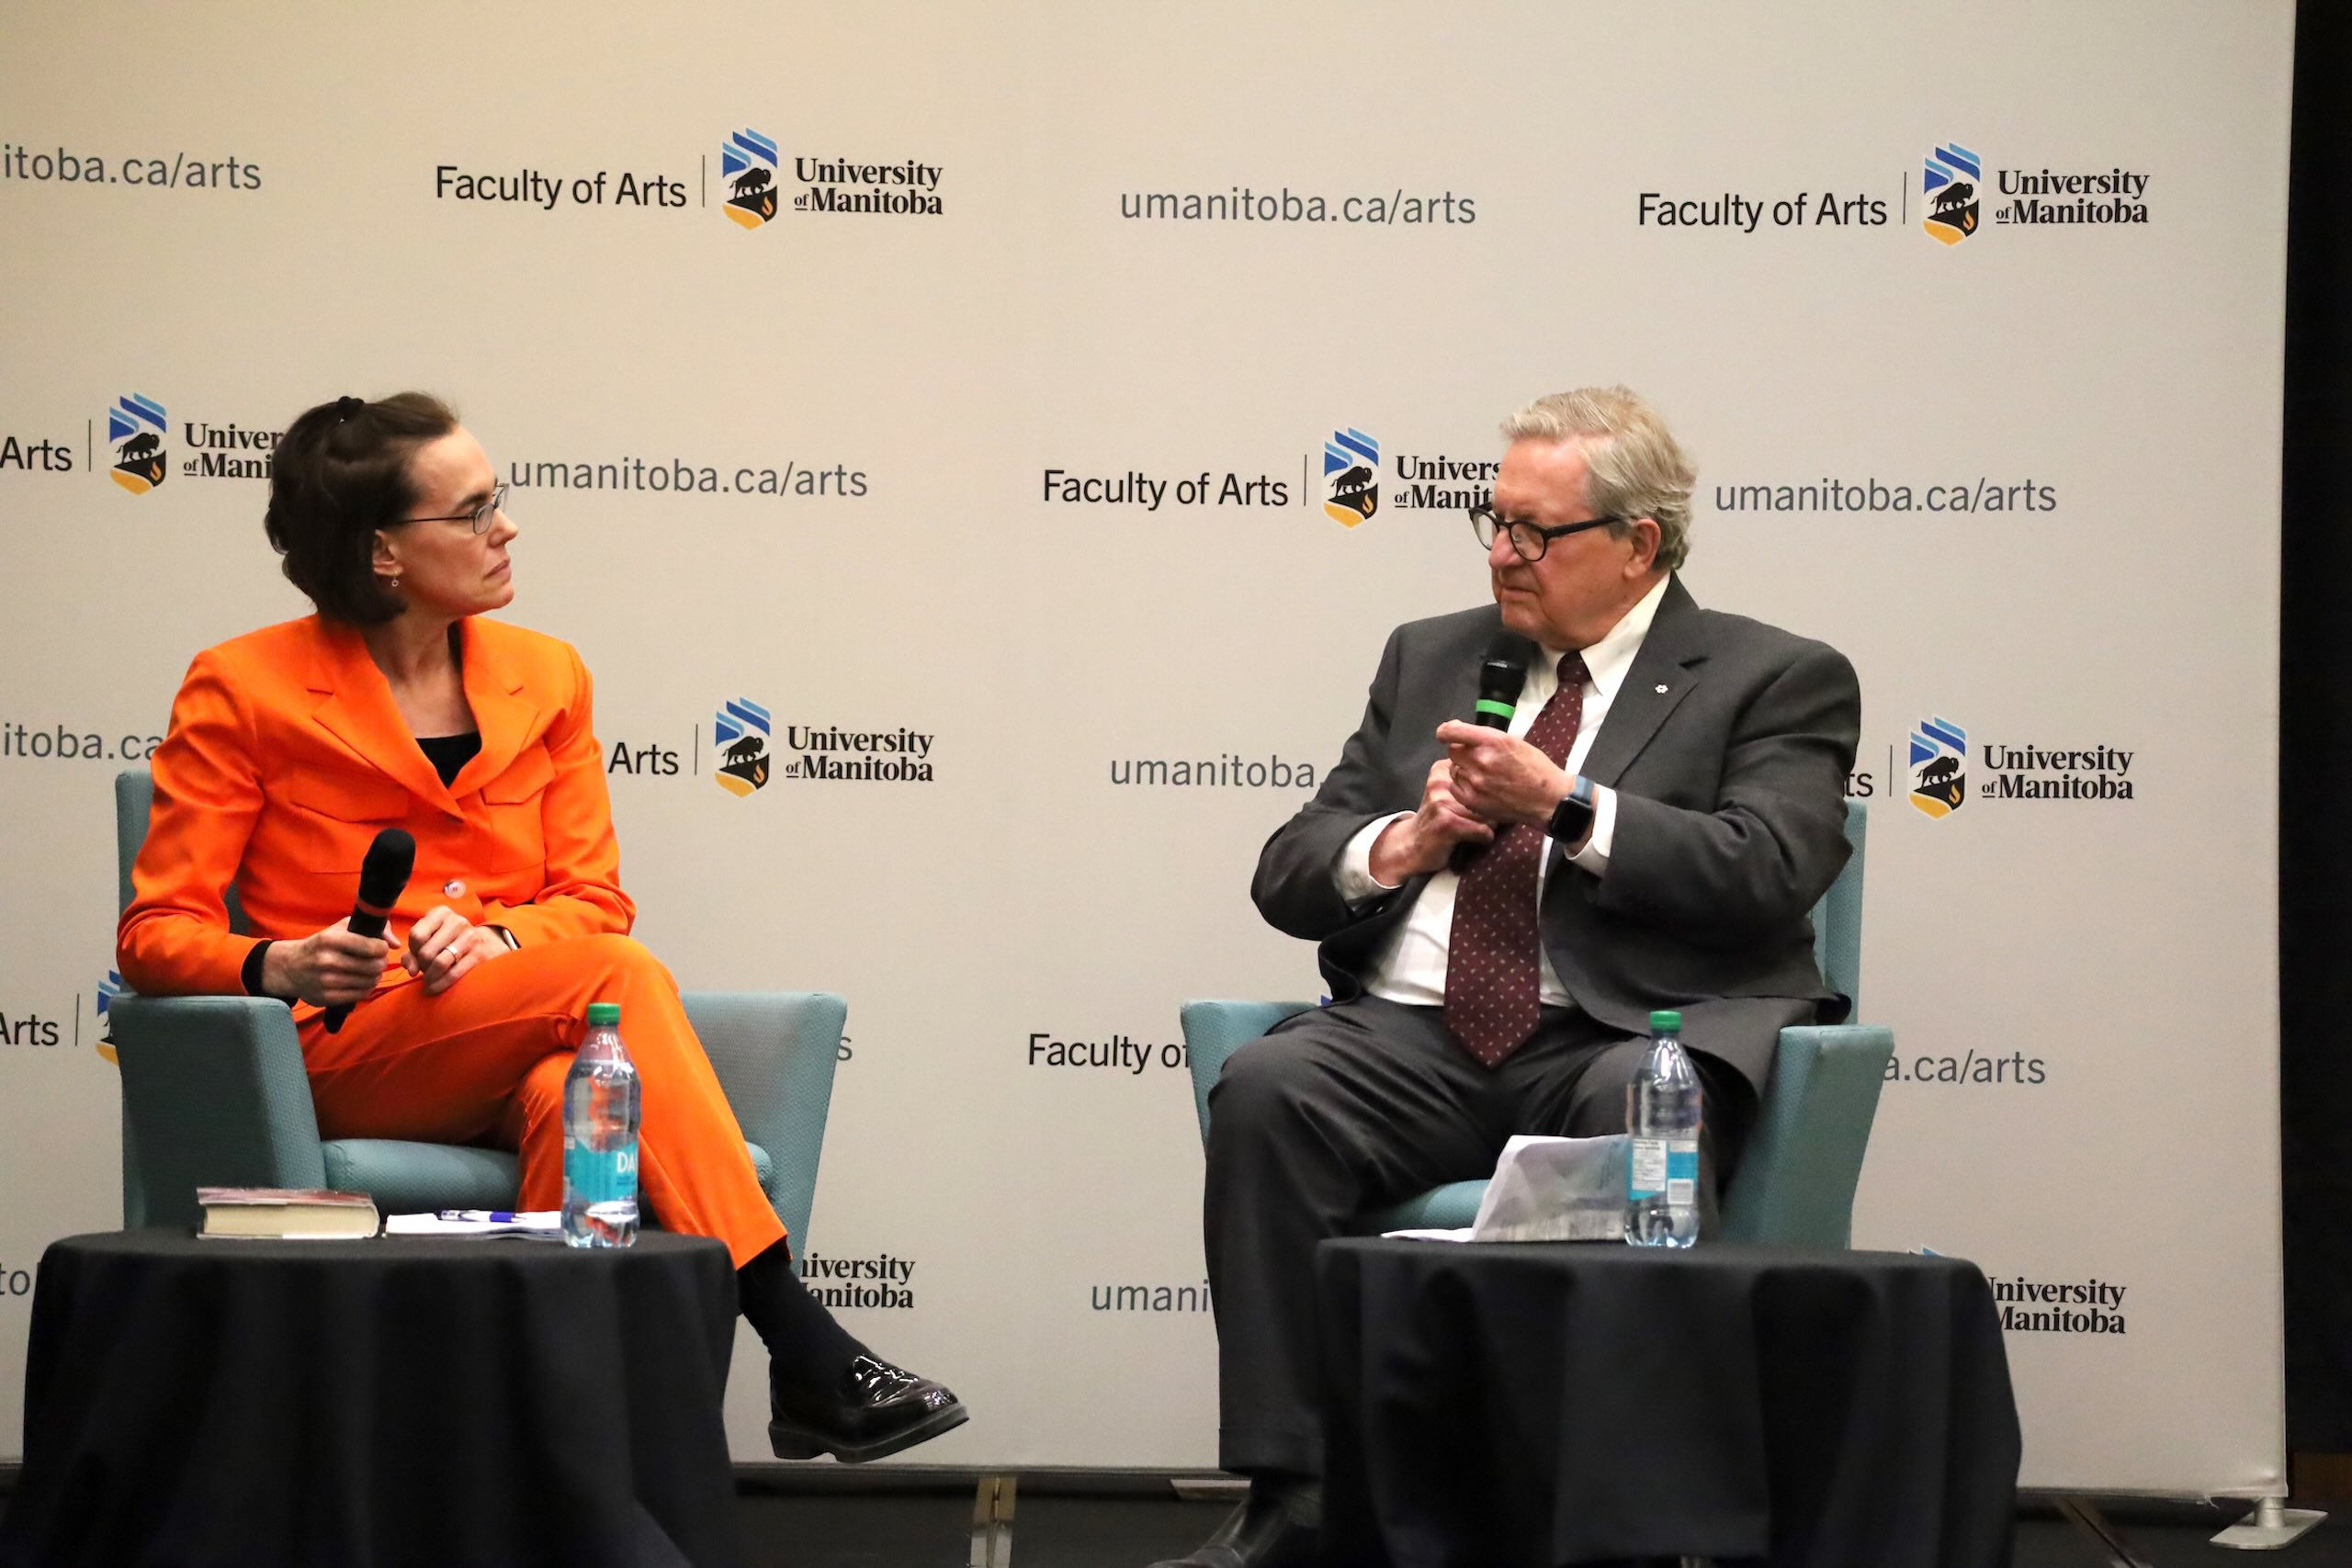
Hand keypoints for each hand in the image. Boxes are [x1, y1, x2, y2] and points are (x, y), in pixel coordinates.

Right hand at [261, 918, 399, 1007]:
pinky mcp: (326, 997)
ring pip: (369, 981)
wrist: (289, 967)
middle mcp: (327, 960)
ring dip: (374, 976)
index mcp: (331, 939)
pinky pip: (360, 994)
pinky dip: (366, 988)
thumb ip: (372, 928)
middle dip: (381, 963)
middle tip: (376, 961)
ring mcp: (326, 981)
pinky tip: (361, 981)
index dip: (382, 948)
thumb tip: (395, 944)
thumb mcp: (341, 928)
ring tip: (369, 971)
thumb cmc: (322, 945)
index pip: (373, 947)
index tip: (378, 948)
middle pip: (374, 966)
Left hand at [402, 905, 509, 995]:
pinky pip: (453, 974)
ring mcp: (470, 937)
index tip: (417, 958)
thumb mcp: (430, 939)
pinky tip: (433, 989)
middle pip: (426, 951)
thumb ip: (412, 954)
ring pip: (439, 963)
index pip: (417, 935)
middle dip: (421, 967)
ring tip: (428, 981)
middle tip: (424, 971)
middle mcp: (457, 921)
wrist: (483, 943)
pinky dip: (439, 985)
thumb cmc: (448, 941)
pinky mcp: (479, 954)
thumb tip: (410, 970)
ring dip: (429, 977)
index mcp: (441, 913)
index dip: (413, 951)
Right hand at [1368, 760, 1495, 883]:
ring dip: (1491, 823)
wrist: (1411, 845)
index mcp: (1442, 769)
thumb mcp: (1448, 792)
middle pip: (1489, 792)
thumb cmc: (1438, 820)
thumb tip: (1506, 778)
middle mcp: (1440, 781)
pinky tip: (1476, 838)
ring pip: (1489, 811)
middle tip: (1486, 818)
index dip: (1493, 787)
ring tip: (1479, 829)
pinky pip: (1483, 830)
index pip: (1484, 772)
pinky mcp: (1446, 822)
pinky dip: (1485, 837)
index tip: (1492, 798)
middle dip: (1494, 807)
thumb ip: (1469, 779)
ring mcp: (1441, 801)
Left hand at [1435, 720, 1571, 827]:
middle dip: (1462, 753)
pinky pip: (1455, 788)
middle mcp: (1481, 760)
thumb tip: (1458, 732)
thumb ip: (1485, 737)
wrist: (1548, 798)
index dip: (1446, 732)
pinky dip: (1463, 786)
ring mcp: (1476, 782)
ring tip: (1484, 776)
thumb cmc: (1534, 768)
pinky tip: (1479, 787)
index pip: (1453, 732)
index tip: (1445, 734)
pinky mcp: (1473, 800)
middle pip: (1453, 752)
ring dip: (1463, 770)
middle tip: (1477, 759)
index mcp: (1492, 741)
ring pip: (1454, 770)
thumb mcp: (1513, 741)